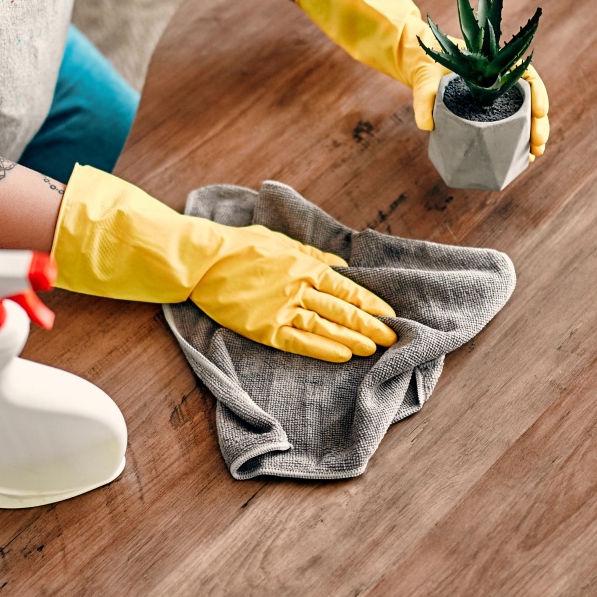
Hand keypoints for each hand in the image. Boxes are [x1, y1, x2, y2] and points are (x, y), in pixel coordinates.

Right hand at [191, 223, 396, 361]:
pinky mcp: (264, 329)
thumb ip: (314, 254)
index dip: (371, 302)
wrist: (203, 262)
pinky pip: (300, 342)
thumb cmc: (242, 247)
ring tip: (374, 350)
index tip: (390, 314)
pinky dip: (323, 349)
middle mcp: (299, 288)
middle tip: (393, 338)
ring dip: (353, 339)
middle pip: (343, 310)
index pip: (347, 288)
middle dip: (370, 325)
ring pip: (326, 328)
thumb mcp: (282, 241)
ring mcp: (282, 309)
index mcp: (306, 265)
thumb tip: (342, 266)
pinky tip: (343, 355)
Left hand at [297, 0, 549, 158]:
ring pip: (521, 114)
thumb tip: (426, 125)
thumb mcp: (424, 78)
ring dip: (530, 134)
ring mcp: (495, 94)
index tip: (541, 112)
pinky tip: (519, 155)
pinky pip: (506, 122)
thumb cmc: (426, 64)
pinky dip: (515, 138)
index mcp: (494, 65)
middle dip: (538, 124)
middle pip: (529, 100)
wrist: (419, 62)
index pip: (526, 76)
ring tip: (533, 156)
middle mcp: (500, 79)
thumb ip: (424, 97)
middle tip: (538, 146)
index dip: (537, 94)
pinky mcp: (486, 108)